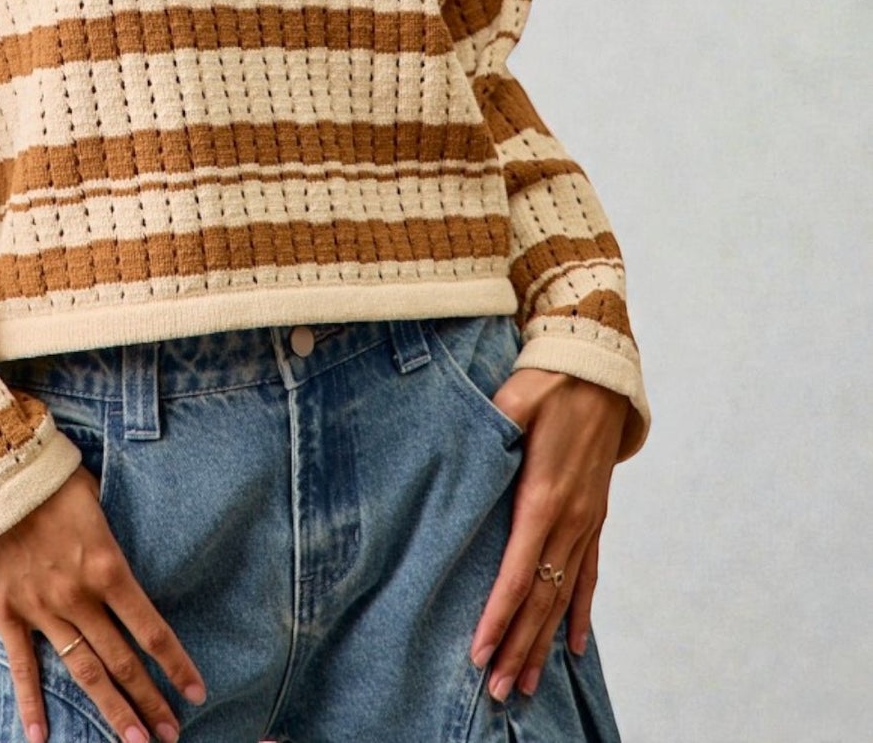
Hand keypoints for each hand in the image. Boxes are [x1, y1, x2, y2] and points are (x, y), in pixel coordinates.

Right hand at [0, 464, 207, 742]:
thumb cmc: (47, 477)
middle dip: (150, 701)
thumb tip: (122, 553)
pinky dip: (31, 703)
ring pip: (84, 671)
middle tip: (171, 735)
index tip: (195, 693)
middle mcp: (79, 596)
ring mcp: (42, 609)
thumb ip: (110, 536)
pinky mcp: (7, 611)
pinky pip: (23, 665)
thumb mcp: (95, 497)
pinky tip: (40, 736)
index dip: (175, 664)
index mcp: (107, 567)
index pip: (151, 629)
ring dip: (111, 710)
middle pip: (122, 661)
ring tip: (134, 742)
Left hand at [469, 369, 628, 702]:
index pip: (517, 573)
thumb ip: (490, 431)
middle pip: (541, 599)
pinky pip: (588, 574)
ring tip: (528, 682)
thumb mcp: (512, 400)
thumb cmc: (549, 382)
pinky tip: (572, 643)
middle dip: (518, 646)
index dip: (498, 616)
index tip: (479, 652)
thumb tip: (464, 453)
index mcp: (542, 497)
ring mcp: (585, 522)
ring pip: (563, 596)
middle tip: (499, 690)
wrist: (599, 372)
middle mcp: (568, 520)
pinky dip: (579, 612)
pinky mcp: (594, 517)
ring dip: (544, 642)